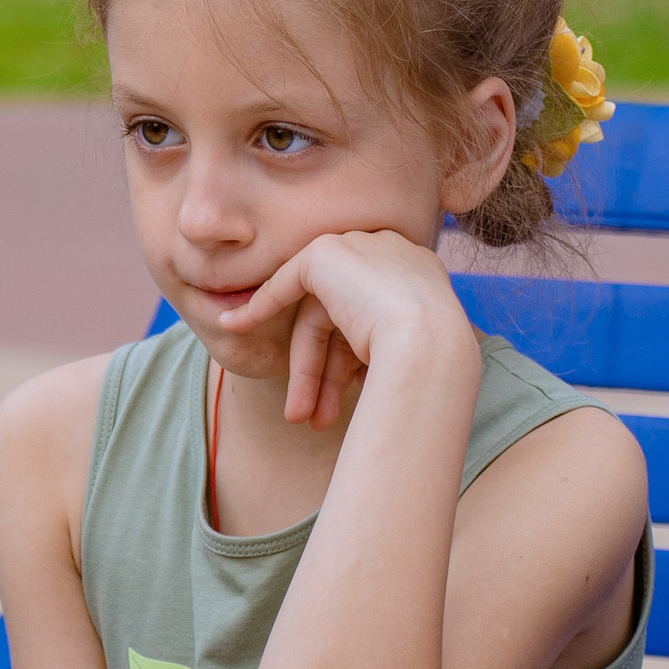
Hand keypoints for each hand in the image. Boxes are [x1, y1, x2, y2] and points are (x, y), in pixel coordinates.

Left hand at [215, 231, 474, 427]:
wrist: (432, 345)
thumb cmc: (433, 366)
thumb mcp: (410, 356)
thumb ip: (383, 350)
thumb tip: (366, 371)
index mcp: (422, 276)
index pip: (374, 318)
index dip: (352, 360)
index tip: (346, 394)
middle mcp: (394, 253)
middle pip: (345, 320)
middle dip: (328, 375)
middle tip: (316, 420)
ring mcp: (361, 248)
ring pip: (319, 316)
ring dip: (309, 372)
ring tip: (302, 420)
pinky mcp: (327, 252)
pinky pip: (286, 284)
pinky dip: (259, 308)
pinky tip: (235, 327)